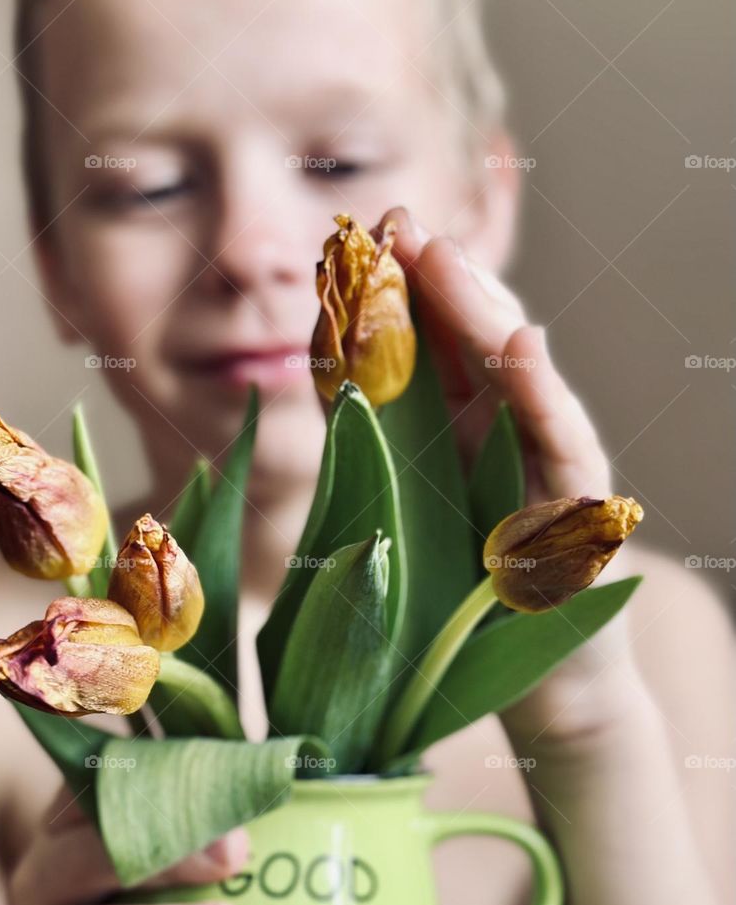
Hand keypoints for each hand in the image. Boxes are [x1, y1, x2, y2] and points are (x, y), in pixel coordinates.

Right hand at [9, 784, 246, 904]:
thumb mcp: (144, 864)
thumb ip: (192, 817)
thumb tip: (290, 765)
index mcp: (65, 830)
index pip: (94, 787)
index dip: (151, 778)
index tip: (217, 777)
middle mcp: (40, 883)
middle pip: (86, 856)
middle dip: (163, 850)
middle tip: (237, 854)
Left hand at [377, 206, 647, 747]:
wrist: (542, 681)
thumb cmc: (467, 600)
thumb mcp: (412, 510)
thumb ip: (380, 441)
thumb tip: (323, 371)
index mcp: (459, 429)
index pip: (424, 345)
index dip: (390, 292)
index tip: (351, 240)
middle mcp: (505, 433)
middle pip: (469, 343)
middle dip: (431, 279)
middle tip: (394, 222)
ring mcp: (547, 464)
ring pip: (515, 374)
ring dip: (478, 312)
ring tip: (444, 257)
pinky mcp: (581, 511)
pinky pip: (561, 446)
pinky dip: (541, 396)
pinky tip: (520, 347)